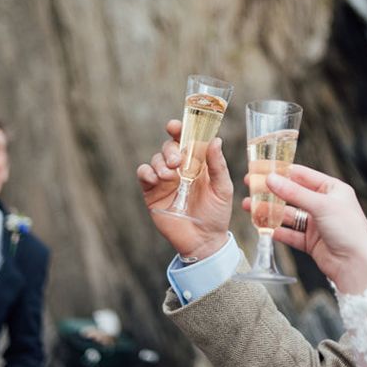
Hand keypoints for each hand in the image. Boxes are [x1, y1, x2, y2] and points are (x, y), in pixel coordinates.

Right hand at [137, 119, 232, 259]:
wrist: (203, 241)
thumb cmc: (217, 213)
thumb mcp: (222, 188)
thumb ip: (217, 165)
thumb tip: (216, 139)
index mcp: (199, 163)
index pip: (188, 140)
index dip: (180, 129)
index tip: (175, 126)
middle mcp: (180, 168)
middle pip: (169, 147)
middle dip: (170, 149)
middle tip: (177, 161)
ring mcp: (165, 180)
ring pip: (156, 159)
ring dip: (160, 162)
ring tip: (170, 176)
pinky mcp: (152, 192)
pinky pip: (143, 174)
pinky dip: (146, 172)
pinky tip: (156, 179)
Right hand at [261, 164, 366, 293]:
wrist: (357, 266)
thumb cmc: (349, 230)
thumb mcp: (321, 205)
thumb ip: (294, 193)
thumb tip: (271, 179)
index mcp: (332, 189)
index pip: (302, 175)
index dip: (281, 172)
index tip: (261, 169)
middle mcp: (324, 204)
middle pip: (292, 195)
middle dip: (271, 192)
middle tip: (250, 186)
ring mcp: (317, 224)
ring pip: (288, 214)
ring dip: (269, 211)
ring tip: (249, 207)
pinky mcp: (311, 242)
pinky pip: (290, 233)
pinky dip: (276, 230)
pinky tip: (262, 227)